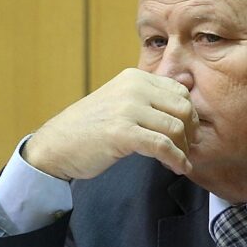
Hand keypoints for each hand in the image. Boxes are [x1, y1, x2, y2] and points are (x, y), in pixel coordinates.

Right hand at [23, 68, 197, 180]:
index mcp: (135, 78)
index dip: (189, 115)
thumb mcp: (121, 101)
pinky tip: (178, 169)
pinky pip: (163, 146)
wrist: (56, 145)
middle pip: (184, 108)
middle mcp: (133, 88)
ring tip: (178, 162)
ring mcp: (127, 109)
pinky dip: (176, 160)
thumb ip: (149, 96)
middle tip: (186, 149)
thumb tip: (187, 87)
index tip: (186, 134)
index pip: (180, 92)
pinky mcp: (122, 133)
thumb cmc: (91, 127)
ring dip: (183, 150)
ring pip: (176, 128)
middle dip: (190, 132)